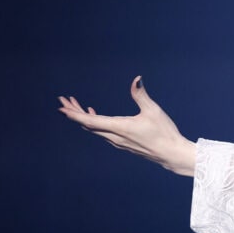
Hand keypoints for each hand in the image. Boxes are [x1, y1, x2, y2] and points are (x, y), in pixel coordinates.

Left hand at [57, 77, 195, 175]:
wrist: (171, 154)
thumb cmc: (164, 132)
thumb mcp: (153, 110)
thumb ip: (141, 95)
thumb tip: (137, 79)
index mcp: (120, 128)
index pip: (91, 122)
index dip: (74, 115)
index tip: (62, 108)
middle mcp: (115, 137)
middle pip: (88, 126)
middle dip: (74, 113)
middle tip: (63, 101)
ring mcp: (118, 142)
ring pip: (94, 129)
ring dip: (83, 118)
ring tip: (74, 105)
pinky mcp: (122, 143)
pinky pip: (101, 132)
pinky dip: (93, 123)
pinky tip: (94, 115)